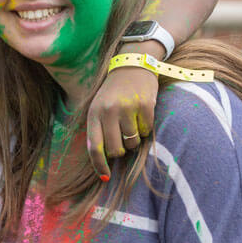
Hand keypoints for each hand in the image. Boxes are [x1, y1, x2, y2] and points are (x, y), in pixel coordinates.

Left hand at [86, 65, 156, 180]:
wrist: (132, 65)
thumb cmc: (113, 92)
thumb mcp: (98, 107)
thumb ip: (99, 130)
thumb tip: (104, 162)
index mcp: (94, 113)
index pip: (95, 147)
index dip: (100, 165)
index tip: (106, 177)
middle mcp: (109, 111)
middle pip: (116, 149)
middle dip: (121, 150)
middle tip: (123, 138)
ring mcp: (128, 108)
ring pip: (133, 142)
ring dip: (134, 138)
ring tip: (132, 122)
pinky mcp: (146, 105)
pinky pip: (147, 131)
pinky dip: (146, 128)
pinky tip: (142, 114)